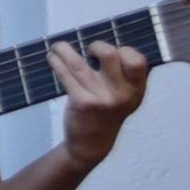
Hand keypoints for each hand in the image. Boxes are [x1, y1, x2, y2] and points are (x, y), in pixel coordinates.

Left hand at [51, 40, 148, 168]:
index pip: (137, 61)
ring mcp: (101, 99)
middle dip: (96, 46)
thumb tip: (100, 45)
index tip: (112, 52)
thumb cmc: (107, 113)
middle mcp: (122, 94)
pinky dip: (56, 63)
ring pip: (80, 64)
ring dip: (64, 51)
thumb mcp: (124, 97)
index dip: (124, 50)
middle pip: (110, 55)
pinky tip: (52, 58)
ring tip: (57, 46)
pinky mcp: (81, 103)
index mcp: (136, 90)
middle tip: (88, 50)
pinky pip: (66, 76)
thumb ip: (121, 77)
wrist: (92, 143)